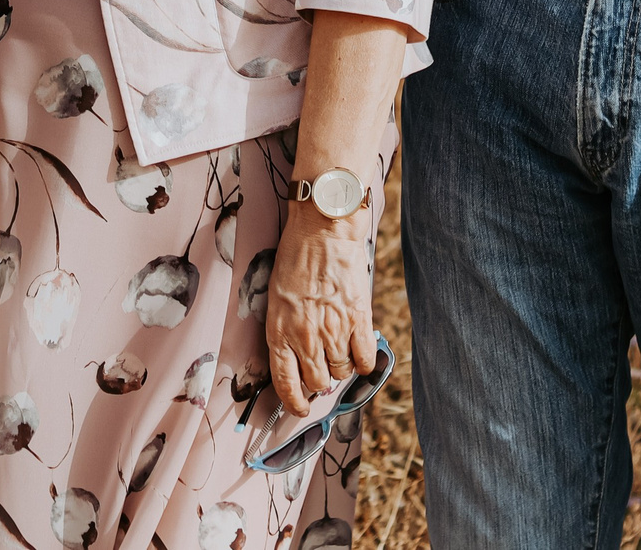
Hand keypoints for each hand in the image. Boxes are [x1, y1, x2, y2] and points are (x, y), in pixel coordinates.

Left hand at [265, 204, 381, 409]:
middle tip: (322, 368)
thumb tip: (300, 359)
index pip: (285, 383)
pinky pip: (364, 360)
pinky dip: (362, 363)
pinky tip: (358, 351)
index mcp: (279, 331)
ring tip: (338, 349)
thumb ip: (286, 330)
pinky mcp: (358, 321)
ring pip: (340, 372)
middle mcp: (305, 337)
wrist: (322, 230)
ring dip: (340, 367)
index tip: (300, 409)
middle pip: (317, 382)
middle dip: (319, 381)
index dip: (293, 402)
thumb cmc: (295, 258)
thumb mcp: (277, 297)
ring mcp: (334, 331)